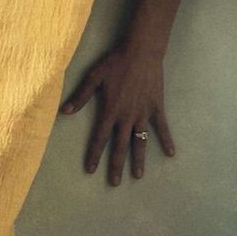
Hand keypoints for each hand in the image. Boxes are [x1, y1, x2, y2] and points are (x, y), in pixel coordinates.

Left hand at [58, 44, 176, 183]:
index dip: (95, 155)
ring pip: (140, 142)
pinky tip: (171, 154)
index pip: (99, 138)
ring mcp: (143, 114)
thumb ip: (81, 96)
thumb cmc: (115, 62)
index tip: (91, 170)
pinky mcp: (156, 108)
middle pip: (120, 146)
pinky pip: (162, 128)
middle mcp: (126, 117)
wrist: (141, 52)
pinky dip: (166, 140)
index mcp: (110, 111)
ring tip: (137, 176)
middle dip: (115, 166)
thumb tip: (65, 112)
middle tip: (114, 183)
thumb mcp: (94, 77)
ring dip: (138, 160)